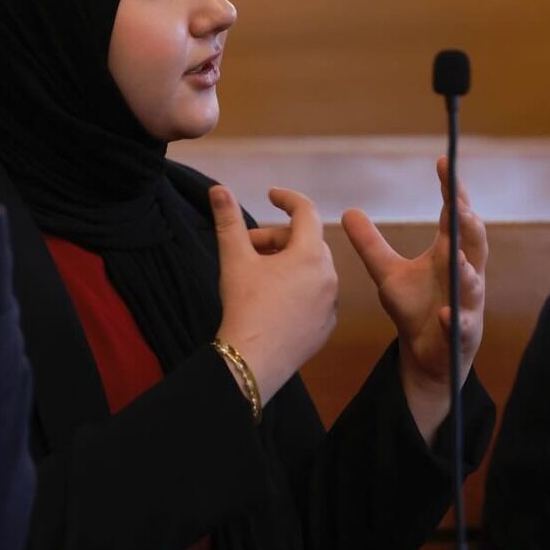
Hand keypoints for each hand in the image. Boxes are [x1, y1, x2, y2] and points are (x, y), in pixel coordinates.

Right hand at [212, 184, 337, 403]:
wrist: (252, 360)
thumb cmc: (244, 305)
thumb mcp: (234, 259)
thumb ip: (228, 221)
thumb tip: (218, 188)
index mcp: (309, 255)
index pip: (306, 212)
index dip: (287, 199)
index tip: (270, 196)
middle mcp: (329, 276)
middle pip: (306, 242)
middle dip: (278, 239)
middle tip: (249, 249)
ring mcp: (331, 303)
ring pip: (312, 270)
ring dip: (288, 264)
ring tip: (259, 276)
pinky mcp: (326, 326)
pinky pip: (315, 296)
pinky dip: (298, 290)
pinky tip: (273, 302)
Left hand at [341, 156, 486, 442]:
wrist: (425, 355)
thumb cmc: (414, 308)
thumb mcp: (387, 273)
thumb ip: (371, 244)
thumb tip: (349, 211)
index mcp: (448, 254)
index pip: (453, 217)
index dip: (451, 191)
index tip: (444, 164)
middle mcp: (464, 273)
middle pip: (473, 243)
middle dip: (469, 224)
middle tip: (460, 205)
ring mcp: (465, 303)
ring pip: (473, 283)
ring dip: (467, 270)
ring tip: (455, 255)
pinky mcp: (461, 333)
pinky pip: (460, 324)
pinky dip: (453, 318)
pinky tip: (444, 312)